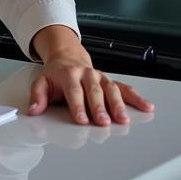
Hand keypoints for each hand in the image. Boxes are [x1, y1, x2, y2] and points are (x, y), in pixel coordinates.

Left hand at [28, 29, 153, 125]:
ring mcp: (100, 77)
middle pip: (94, 92)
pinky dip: (136, 97)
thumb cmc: (55, 74)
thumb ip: (37, 96)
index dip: (78, 106)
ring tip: (123, 119)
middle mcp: (86, 74)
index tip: (82, 120)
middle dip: (99, 108)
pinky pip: (125, 88)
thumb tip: (33, 110)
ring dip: (118, 105)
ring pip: (111, 90)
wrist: (66, 56)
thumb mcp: (41, 81)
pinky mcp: (110, 81)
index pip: (74, 92)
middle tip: (103, 122)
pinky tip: (146, 107)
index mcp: (69, 75)